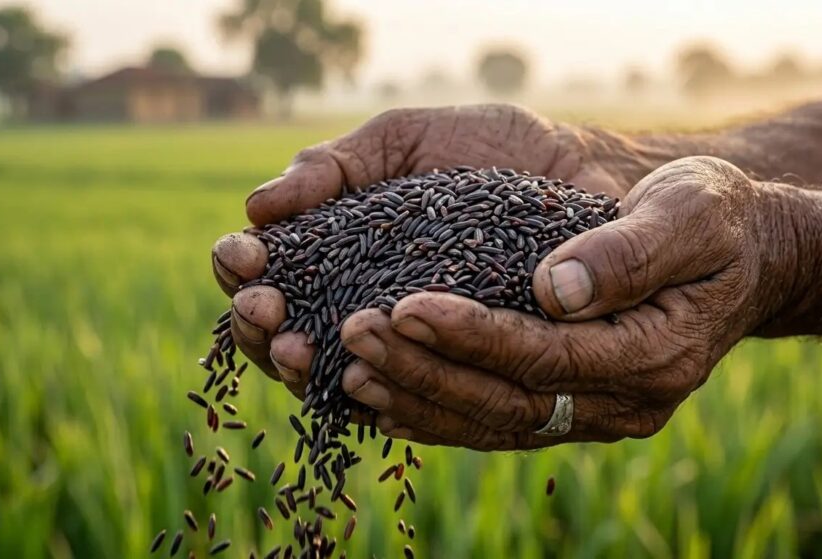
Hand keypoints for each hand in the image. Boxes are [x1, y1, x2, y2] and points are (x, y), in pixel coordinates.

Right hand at [211, 104, 624, 395]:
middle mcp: (362, 308)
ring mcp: (408, 348)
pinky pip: (410, 403)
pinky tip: (359, 384)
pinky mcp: (458, 376)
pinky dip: (378, 397)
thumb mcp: (403, 142)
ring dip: (305, 371)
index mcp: (338, 253)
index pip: (267, 276)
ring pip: (336, 379)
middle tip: (263, 309)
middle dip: (260, 328)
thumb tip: (256, 208)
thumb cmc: (487, 150)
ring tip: (298, 348)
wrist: (581, 173)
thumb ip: (332, 166)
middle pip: (283, 339)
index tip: (240, 254)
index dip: (242, 273)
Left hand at [336, 156, 795, 448]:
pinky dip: (441, 414)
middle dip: (426, 371)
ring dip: (420, 400)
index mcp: (656, 354)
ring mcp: (601, 413)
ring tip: (350, 370)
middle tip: (355, 335)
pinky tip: (386, 397)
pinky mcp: (577, 409)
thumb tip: (554, 288)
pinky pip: (500, 423)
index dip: (473, 336)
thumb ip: (629, 251)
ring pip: (497, 424)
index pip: (547, 357)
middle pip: (510, 403)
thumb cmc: (717, 221)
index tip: (405, 305)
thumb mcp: (690, 213)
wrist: (748, 258)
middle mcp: (626, 400)